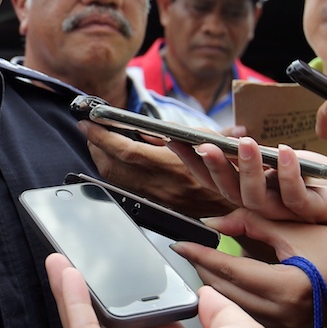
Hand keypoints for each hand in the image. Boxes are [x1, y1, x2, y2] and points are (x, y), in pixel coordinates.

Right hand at [45, 253, 277, 327]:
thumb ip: (223, 309)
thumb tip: (206, 293)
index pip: (157, 322)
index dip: (145, 295)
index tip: (136, 268)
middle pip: (118, 322)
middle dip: (105, 292)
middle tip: (93, 261)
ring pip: (91, 325)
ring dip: (75, 290)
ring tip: (64, 257)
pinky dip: (70, 301)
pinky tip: (64, 271)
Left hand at [78, 121, 234, 217]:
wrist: (238, 203)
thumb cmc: (225, 166)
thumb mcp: (205, 139)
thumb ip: (172, 132)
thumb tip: (141, 126)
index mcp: (172, 165)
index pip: (126, 151)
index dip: (102, 136)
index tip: (88, 123)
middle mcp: (160, 185)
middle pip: (112, 166)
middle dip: (95, 145)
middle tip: (90, 129)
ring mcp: (156, 198)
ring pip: (114, 178)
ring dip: (101, 158)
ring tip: (99, 141)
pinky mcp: (156, 204)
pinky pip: (125, 186)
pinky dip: (114, 170)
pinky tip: (116, 158)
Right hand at [167, 137, 326, 226]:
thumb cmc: (325, 180)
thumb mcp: (285, 158)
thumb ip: (258, 155)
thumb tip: (222, 140)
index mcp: (251, 191)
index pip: (213, 178)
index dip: (192, 161)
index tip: (174, 138)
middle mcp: (263, 206)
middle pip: (227, 191)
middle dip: (214, 166)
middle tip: (205, 144)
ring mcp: (285, 213)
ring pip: (256, 198)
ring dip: (249, 169)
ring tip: (247, 143)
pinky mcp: (312, 214)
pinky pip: (295, 198)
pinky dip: (289, 174)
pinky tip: (287, 152)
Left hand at [170, 209, 326, 327]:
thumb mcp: (294, 226)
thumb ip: (250, 221)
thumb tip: (212, 220)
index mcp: (288, 287)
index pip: (229, 271)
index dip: (200, 254)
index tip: (180, 243)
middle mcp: (286, 314)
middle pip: (227, 292)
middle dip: (204, 269)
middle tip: (188, 248)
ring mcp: (290, 326)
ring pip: (236, 306)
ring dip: (217, 284)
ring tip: (202, 260)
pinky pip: (252, 313)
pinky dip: (235, 295)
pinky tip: (227, 278)